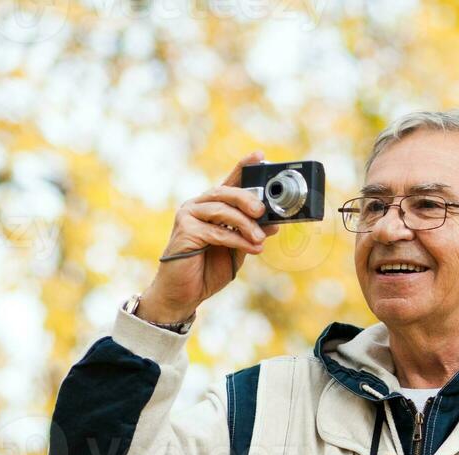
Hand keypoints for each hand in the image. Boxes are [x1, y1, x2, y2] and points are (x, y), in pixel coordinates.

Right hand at [138, 150, 282, 323]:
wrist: (184, 294)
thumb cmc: (208, 270)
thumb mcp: (237, 249)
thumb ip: (251, 234)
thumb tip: (274, 223)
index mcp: (211, 206)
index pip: (229, 182)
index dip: (243, 167)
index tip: (260, 156)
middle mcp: (197, 206)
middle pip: (225, 192)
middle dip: (248, 199)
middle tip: (263, 211)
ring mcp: (188, 216)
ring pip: (222, 210)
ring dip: (245, 224)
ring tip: (260, 239)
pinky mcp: (185, 231)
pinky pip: (217, 231)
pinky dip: (237, 239)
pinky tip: (252, 248)